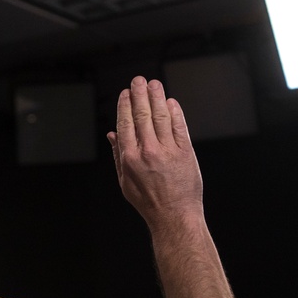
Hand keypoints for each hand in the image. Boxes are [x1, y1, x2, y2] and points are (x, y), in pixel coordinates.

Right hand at [106, 76, 202, 228]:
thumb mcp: (125, 182)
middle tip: (139, 80)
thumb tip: (112, 135)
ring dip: (157, 97)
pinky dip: (175, 112)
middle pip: (143, 115)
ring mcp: (168, 151)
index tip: (126, 93)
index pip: (126, 124)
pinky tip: (170, 102)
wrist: (174, 216)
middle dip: (140, 94)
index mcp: (130, 158)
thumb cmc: (149, 202)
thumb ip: (118, 156)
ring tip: (154, 84)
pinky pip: (180, 126)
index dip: (125, 105)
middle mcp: (148, 152)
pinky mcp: (185, 152)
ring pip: (161, 116)